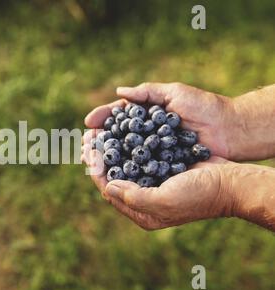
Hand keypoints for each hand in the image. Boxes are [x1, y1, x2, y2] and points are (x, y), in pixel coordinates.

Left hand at [81, 134, 236, 229]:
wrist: (231, 183)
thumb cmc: (200, 194)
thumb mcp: (165, 200)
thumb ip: (133, 197)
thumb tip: (106, 188)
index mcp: (142, 212)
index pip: (110, 191)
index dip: (96, 171)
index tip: (88, 152)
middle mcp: (144, 200)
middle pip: (113, 177)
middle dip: (100, 158)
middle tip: (88, 138)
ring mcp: (153, 184)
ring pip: (124, 165)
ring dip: (111, 149)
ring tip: (99, 132)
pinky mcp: (162, 170)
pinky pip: (139, 157)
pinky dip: (128, 144)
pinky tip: (121, 131)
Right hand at [84, 82, 235, 158]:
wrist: (230, 130)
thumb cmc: (204, 107)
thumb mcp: (174, 93)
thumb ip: (147, 92)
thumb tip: (118, 92)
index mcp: (146, 117)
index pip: (118, 117)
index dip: (102, 120)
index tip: (88, 123)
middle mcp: (146, 135)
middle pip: (116, 138)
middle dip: (99, 141)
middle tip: (85, 144)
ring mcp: (153, 152)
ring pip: (123, 155)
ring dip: (106, 157)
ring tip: (92, 158)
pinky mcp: (161, 167)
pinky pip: (139, 169)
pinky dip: (124, 171)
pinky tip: (112, 173)